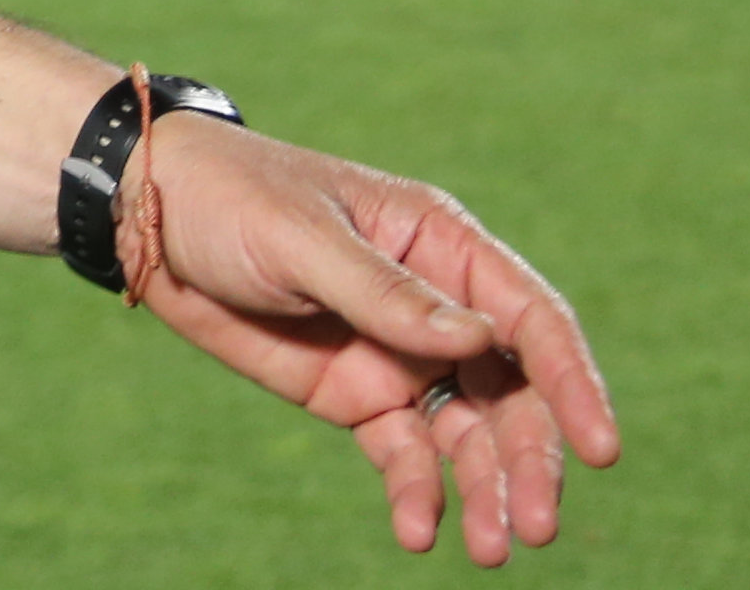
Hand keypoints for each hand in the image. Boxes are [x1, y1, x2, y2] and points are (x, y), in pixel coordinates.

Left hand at [118, 114, 620, 564]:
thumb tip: (480, 338)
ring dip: (486, 490)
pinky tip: (418, 531)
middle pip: (512, 391)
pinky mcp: (357, 396)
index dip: (572, 383)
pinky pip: (406, 455)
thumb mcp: (303, 240)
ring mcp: (399, 354)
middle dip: (531, 460)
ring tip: (492, 550)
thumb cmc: (232, 199)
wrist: (149, 218)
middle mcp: (436, 304)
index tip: (599, 448)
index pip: (530, 318)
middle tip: (534, 528)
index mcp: (440, 242)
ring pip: (469, 434)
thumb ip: (387, 293)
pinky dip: (419, 494)